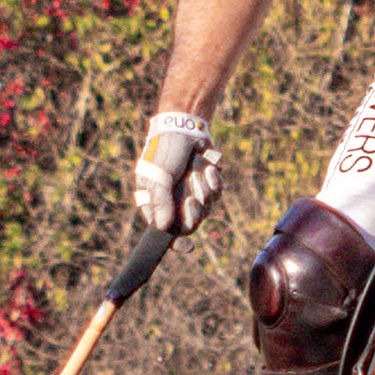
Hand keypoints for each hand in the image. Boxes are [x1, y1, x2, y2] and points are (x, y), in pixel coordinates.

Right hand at [134, 110, 222, 234]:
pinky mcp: (207, 186)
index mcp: (157, 204)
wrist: (184, 128)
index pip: (165, 233)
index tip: (189, 246)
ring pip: (207, 208)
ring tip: (198, 171)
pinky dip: (215, 180)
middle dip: (195, 209)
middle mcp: (174, 203)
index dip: (176, 244)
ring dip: (205, 189)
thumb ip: (161, 201)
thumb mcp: (158, 175)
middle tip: (191, 198)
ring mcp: (192, 195)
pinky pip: (217, 194)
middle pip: (192, 224)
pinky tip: (210, 167)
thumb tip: (164, 227)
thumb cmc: (165, 151)